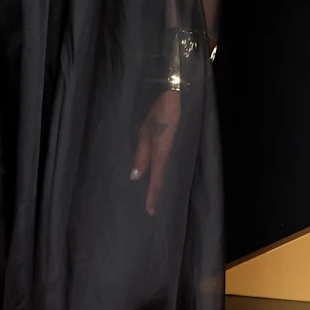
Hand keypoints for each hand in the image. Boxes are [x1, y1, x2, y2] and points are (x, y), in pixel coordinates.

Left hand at [130, 89, 180, 215]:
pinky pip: (163, 165)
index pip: (156, 180)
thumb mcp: (144, 133)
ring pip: (162, 173)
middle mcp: (166, 155)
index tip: (150, 211)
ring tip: (153, 199)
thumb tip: (135, 177)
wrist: (173, 98)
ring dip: (157, 186)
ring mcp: (169, 150)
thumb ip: (141, 155)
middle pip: (161, 180)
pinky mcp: (169, 145)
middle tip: (152, 210)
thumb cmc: (157, 114)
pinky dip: (159, 175)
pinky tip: (156, 178)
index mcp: (160, 153)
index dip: (153, 196)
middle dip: (156, 195)